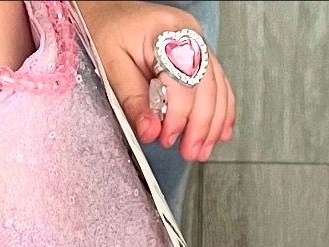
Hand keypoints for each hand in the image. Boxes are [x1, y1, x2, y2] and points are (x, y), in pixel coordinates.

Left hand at [79, 2, 234, 160]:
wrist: (107, 11)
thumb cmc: (107, 29)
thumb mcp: (110, 63)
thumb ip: (132, 99)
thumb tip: (149, 131)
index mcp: (166, 32)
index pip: (183, 81)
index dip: (179, 115)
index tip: (167, 138)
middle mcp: (187, 36)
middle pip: (207, 87)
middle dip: (201, 126)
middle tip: (189, 151)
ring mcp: (197, 46)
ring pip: (218, 89)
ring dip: (213, 125)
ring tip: (201, 149)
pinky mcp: (200, 57)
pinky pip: (220, 87)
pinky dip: (221, 113)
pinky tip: (219, 132)